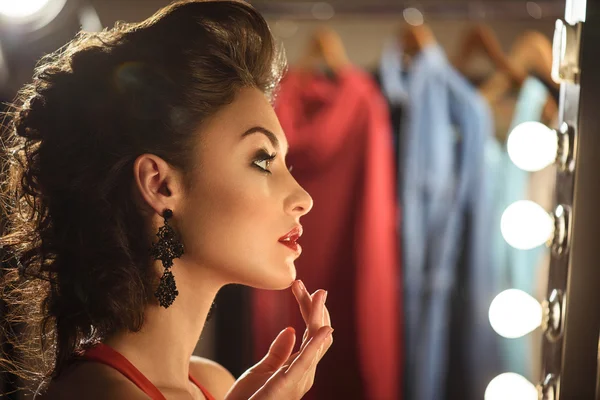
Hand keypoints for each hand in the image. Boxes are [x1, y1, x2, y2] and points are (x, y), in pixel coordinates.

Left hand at [225, 281, 332, 399]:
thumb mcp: (262, 371)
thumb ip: (279, 351)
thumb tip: (291, 329)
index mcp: (299, 368)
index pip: (310, 333)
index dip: (309, 310)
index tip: (301, 288)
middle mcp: (304, 373)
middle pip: (317, 334)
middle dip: (316, 308)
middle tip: (311, 286)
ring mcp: (299, 379)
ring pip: (315, 342)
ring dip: (318, 316)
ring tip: (319, 295)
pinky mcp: (288, 384)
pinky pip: (306, 361)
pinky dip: (316, 343)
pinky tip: (324, 329)